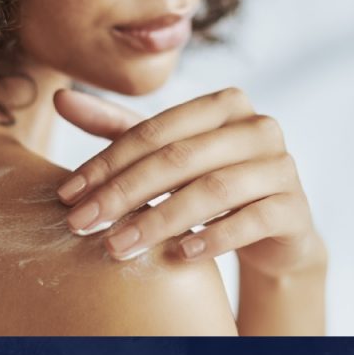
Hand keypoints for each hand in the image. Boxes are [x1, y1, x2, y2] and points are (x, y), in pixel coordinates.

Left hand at [53, 87, 325, 277]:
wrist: (274, 230)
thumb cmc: (209, 181)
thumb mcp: (165, 154)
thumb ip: (116, 128)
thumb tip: (59, 98)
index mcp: (224, 104)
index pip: (155, 130)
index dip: (107, 161)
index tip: (68, 194)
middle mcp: (259, 126)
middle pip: (179, 158)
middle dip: (124, 193)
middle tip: (83, 224)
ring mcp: (281, 165)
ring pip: (212, 190)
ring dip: (159, 220)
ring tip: (119, 245)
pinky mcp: (294, 207)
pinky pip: (250, 221)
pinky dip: (211, 239)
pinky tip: (177, 256)